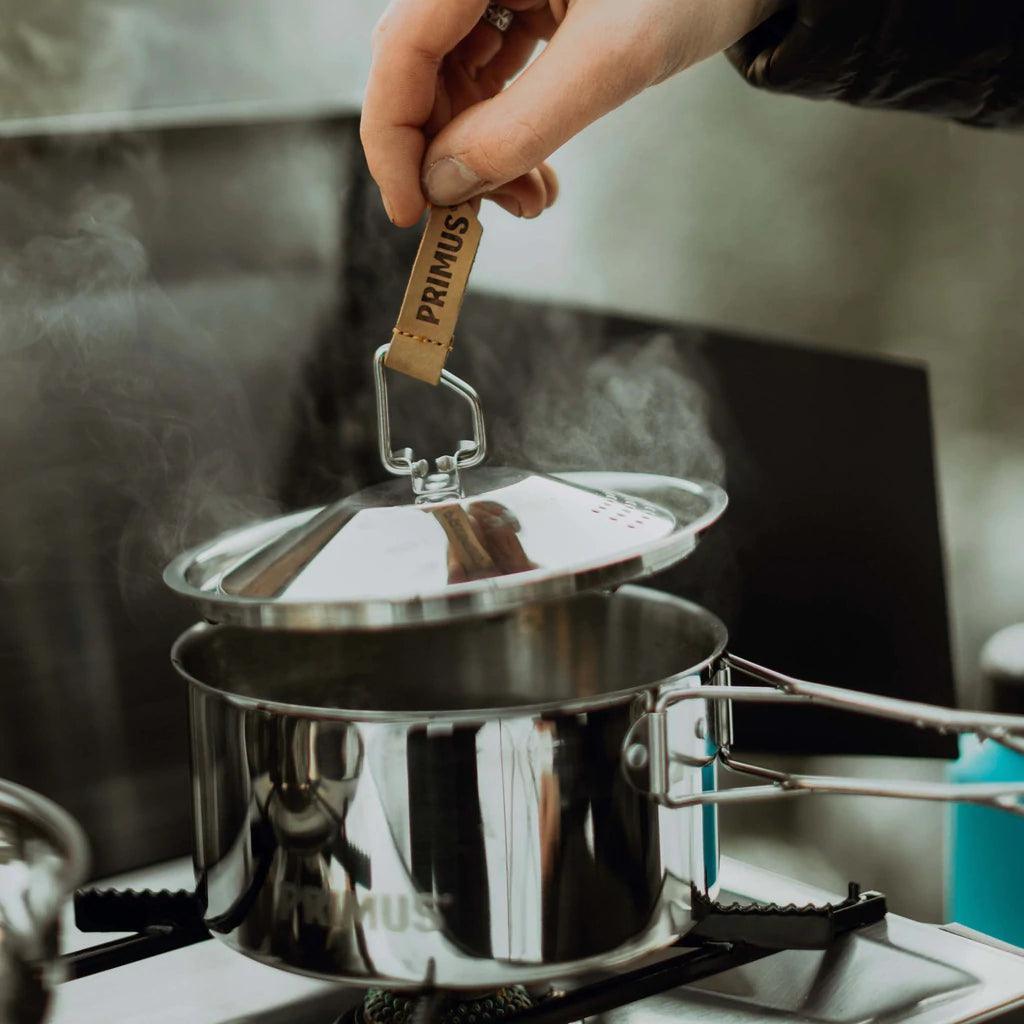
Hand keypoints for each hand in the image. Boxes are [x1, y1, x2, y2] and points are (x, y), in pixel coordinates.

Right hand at [361, 0, 781, 225]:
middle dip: (448, 155)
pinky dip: (509, 133)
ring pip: (455, 83)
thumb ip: (521, 127)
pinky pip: (492, 78)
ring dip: (483, 155)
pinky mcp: (523, 3)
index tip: (410, 211)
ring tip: (528, 201)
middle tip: (482, 217)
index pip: (400, 49)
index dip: (393, 138)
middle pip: (420, 70)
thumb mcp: (611, 60)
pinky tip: (536, 175)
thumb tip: (444, 185)